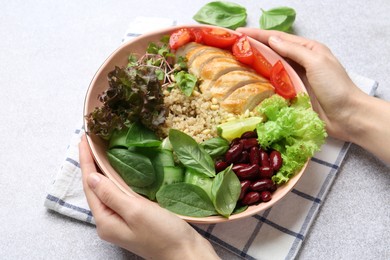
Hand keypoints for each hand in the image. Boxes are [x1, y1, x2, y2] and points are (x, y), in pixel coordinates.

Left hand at [79, 135, 219, 258]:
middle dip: (92, 163)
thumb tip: (91, 177)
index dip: (86, 160)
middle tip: (92, 140)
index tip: (84, 138)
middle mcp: (110, 221)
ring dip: (104, 169)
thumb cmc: (163, 234)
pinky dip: (118, 178)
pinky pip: (121, 194)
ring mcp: (123, 220)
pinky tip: (122, 169)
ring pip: (108, 189)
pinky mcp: (136, 218)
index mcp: (105, 221)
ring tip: (102, 149)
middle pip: (96, 187)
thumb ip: (111, 194)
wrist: (186, 253)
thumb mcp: (135, 211)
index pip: (90, 184)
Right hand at [237, 28, 389, 162]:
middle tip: (232, 47)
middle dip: (253, 48)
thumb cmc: (336, 87)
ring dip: (254, 66)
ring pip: (270, 69)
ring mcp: (294, 79)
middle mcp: (299, 63)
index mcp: (307, 50)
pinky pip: (272, 87)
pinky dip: (261, 84)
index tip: (239, 32)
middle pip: (272, 52)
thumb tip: (272, 40)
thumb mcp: (317, 62)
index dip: (258, 35)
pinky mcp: (291, 95)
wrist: (347, 116)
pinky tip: (248, 84)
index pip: (278, 38)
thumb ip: (294, 50)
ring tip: (235, 63)